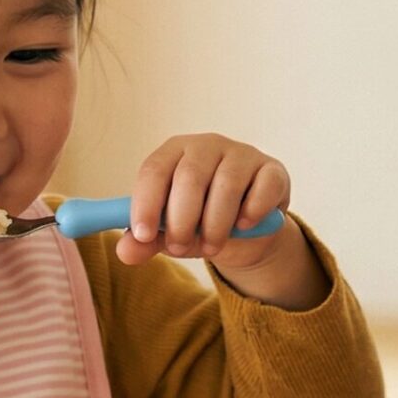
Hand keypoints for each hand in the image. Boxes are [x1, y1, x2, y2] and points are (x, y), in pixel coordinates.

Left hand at [117, 132, 294, 268]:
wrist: (245, 234)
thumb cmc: (198, 223)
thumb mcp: (168, 234)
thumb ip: (146, 240)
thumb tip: (125, 251)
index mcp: (173, 153)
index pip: (154, 170)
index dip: (146, 203)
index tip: (143, 234)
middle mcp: (207, 146)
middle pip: (189, 176)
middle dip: (181, 220)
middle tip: (178, 247)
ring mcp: (242, 154)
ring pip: (227, 185)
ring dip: (215, 224)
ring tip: (210, 247)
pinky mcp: (272, 170)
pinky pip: (264, 188)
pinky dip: (252, 212)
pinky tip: (243, 226)